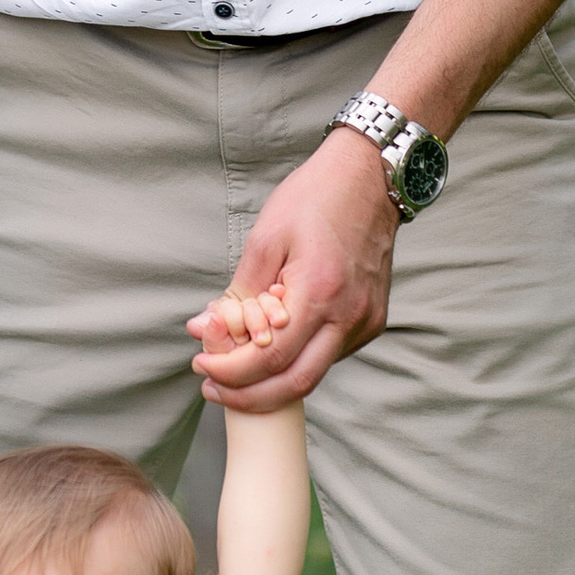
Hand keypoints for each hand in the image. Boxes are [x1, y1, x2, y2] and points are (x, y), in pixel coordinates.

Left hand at [187, 133, 396, 409]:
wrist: (369, 179)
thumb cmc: (315, 199)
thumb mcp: (266, 239)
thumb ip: (237, 292)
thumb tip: (203, 328)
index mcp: (320, 292)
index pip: (269, 357)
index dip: (231, 371)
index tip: (202, 365)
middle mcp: (349, 315)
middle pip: (296, 384)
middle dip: (248, 395)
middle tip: (213, 388)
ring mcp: (366, 321)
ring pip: (314, 373)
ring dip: (272, 380)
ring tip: (235, 365)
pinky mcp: (372, 321)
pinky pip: (330, 355)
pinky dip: (297, 360)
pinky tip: (272, 347)